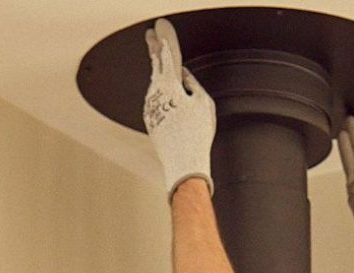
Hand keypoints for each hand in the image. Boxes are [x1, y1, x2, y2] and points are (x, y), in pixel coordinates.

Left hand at [143, 18, 215, 199]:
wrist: (183, 163)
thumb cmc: (196, 135)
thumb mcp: (203, 103)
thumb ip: (191, 83)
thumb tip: (182, 76)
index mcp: (169, 85)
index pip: (166, 56)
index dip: (163, 40)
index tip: (159, 28)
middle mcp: (155, 93)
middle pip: (155, 66)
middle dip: (153, 49)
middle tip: (150, 35)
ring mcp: (150, 107)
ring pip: (154, 83)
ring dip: (157, 71)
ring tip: (157, 57)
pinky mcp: (149, 119)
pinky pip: (155, 99)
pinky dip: (159, 91)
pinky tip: (163, 90)